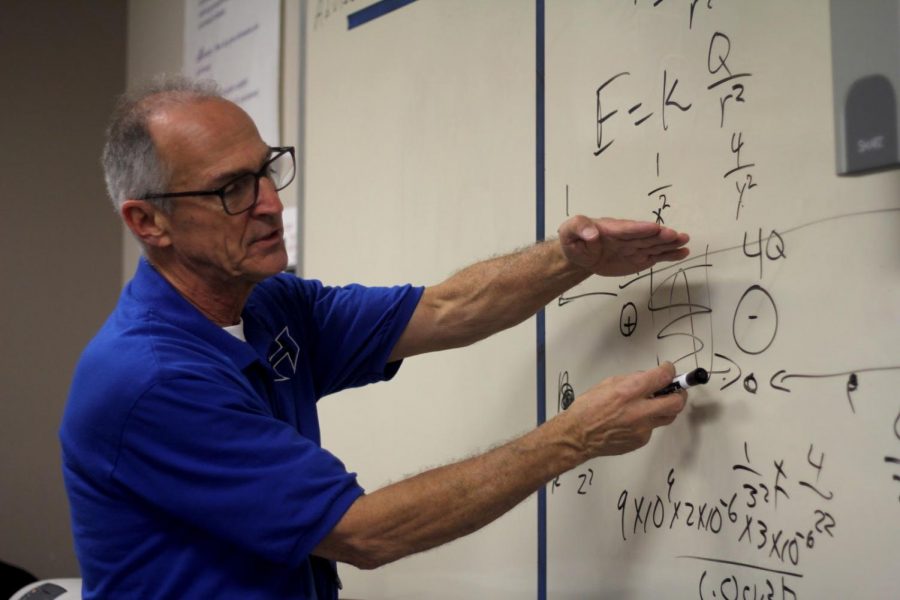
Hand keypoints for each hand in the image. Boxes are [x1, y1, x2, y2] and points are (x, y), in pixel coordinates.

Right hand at [555, 363, 686, 458]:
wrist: (578, 436)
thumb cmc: (588, 407)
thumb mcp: (606, 384)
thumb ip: (630, 380)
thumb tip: (648, 379)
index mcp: (628, 391)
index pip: (662, 378)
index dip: (669, 371)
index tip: (668, 370)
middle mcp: (639, 410)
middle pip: (676, 402)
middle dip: (679, 393)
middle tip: (674, 389)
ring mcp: (642, 428)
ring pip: (668, 416)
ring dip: (666, 407)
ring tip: (655, 404)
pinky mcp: (641, 440)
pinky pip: (652, 427)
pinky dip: (648, 421)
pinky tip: (633, 420)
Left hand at [558, 215, 689, 276]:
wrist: (579, 255)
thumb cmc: (574, 240)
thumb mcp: (569, 231)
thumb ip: (579, 229)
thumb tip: (591, 234)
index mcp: (611, 228)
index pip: (627, 228)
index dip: (640, 229)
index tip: (654, 228)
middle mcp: (628, 236)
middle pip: (646, 236)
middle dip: (660, 236)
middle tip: (676, 235)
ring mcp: (636, 247)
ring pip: (655, 245)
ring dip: (670, 244)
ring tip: (685, 241)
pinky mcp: (640, 257)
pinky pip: (657, 256)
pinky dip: (670, 255)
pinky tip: (683, 252)